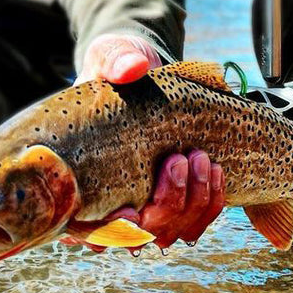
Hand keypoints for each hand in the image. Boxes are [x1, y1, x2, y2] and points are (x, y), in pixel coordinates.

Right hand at [71, 36, 224, 250]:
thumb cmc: (115, 69)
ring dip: (192, 203)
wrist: (142, 74)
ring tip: (201, 159)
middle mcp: (109, 202)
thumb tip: (133, 67)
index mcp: (78, 176)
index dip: (104, 231)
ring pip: (170, 233)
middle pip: (137, 235)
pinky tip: (214, 170)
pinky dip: (208, 201)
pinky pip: (194, 222)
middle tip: (179, 159)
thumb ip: (115, 60)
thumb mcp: (109, 56)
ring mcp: (145, 207)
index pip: (82, 226)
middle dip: (165, 204)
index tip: (129, 211)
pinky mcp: (174, 203)